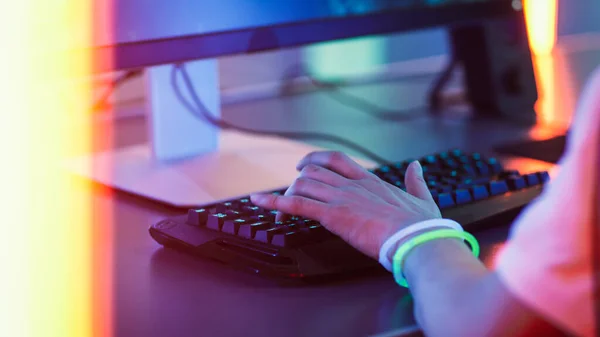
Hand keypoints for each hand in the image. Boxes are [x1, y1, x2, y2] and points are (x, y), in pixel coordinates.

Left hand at [250, 151, 441, 258]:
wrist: (416, 238)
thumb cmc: (420, 225)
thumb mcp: (421, 198)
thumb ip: (416, 181)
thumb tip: (416, 167)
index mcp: (369, 181)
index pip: (336, 159)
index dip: (315, 160)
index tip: (304, 165)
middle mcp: (351, 185)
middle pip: (313, 173)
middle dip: (297, 182)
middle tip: (289, 193)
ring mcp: (341, 198)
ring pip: (303, 186)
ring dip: (286, 197)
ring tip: (276, 210)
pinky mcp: (334, 215)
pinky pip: (297, 205)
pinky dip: (275, 203)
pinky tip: (260, 202)